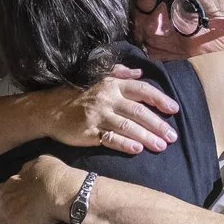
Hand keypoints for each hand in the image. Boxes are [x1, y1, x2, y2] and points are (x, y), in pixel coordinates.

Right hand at [40, 67, 177, 154]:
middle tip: (173, 136)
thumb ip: (120, 74)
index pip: (142, 90)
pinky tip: (138, 150)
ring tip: (161, 146)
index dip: (160, 100)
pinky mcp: (89, 132)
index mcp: (112, 84)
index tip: (174, 110)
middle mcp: (107, 98)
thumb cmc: (77, 95)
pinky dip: (125, 144)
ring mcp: (98, 116)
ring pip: (128, 127)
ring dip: (147, 137)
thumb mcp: (98, 78)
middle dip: (158, 124)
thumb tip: (140, 73)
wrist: (49, 109)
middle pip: (138, 112)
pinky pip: (110, 139)